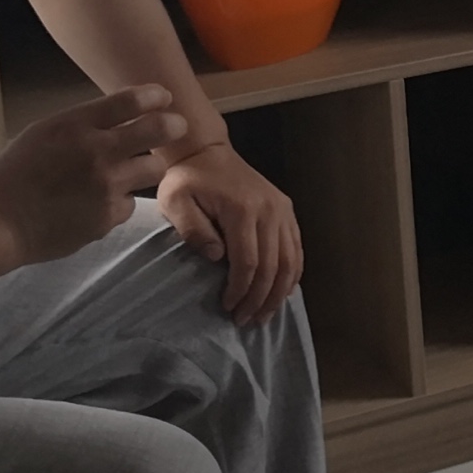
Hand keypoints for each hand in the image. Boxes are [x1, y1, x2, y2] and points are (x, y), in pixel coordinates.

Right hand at [0, 86, 183, 266]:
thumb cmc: (14, 175)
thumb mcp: (43, 133)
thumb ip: (82, 124)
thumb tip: (121, 116)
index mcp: (75, 125)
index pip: (130, 101)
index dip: (154, 97)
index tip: (163, 98)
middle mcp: (97, 152)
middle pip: (157, 130)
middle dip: (173, 126)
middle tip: (176, 127)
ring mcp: (106, 186)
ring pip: (153, 169)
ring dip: (145, 169)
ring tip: (130, 172)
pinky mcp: (108, 217)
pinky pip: (129, 204)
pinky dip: (118, 203)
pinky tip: (95, 205)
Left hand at [156, 143, 304, 325]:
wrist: (206, 151)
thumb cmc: (185, 179)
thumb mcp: (175, 202)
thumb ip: (194, 230)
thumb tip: (218, 258)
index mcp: (243, 209)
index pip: (248, 261)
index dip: (240, 290)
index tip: (228, 308)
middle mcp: (269, 210)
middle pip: (273, 265)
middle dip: (260, 298)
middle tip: (247, 321)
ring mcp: (282, 209)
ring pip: (291, 260)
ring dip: (280, 292)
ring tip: (265, 314)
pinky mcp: (286, 210)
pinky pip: (297, 247)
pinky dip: (293, 273)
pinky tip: (283, 291)